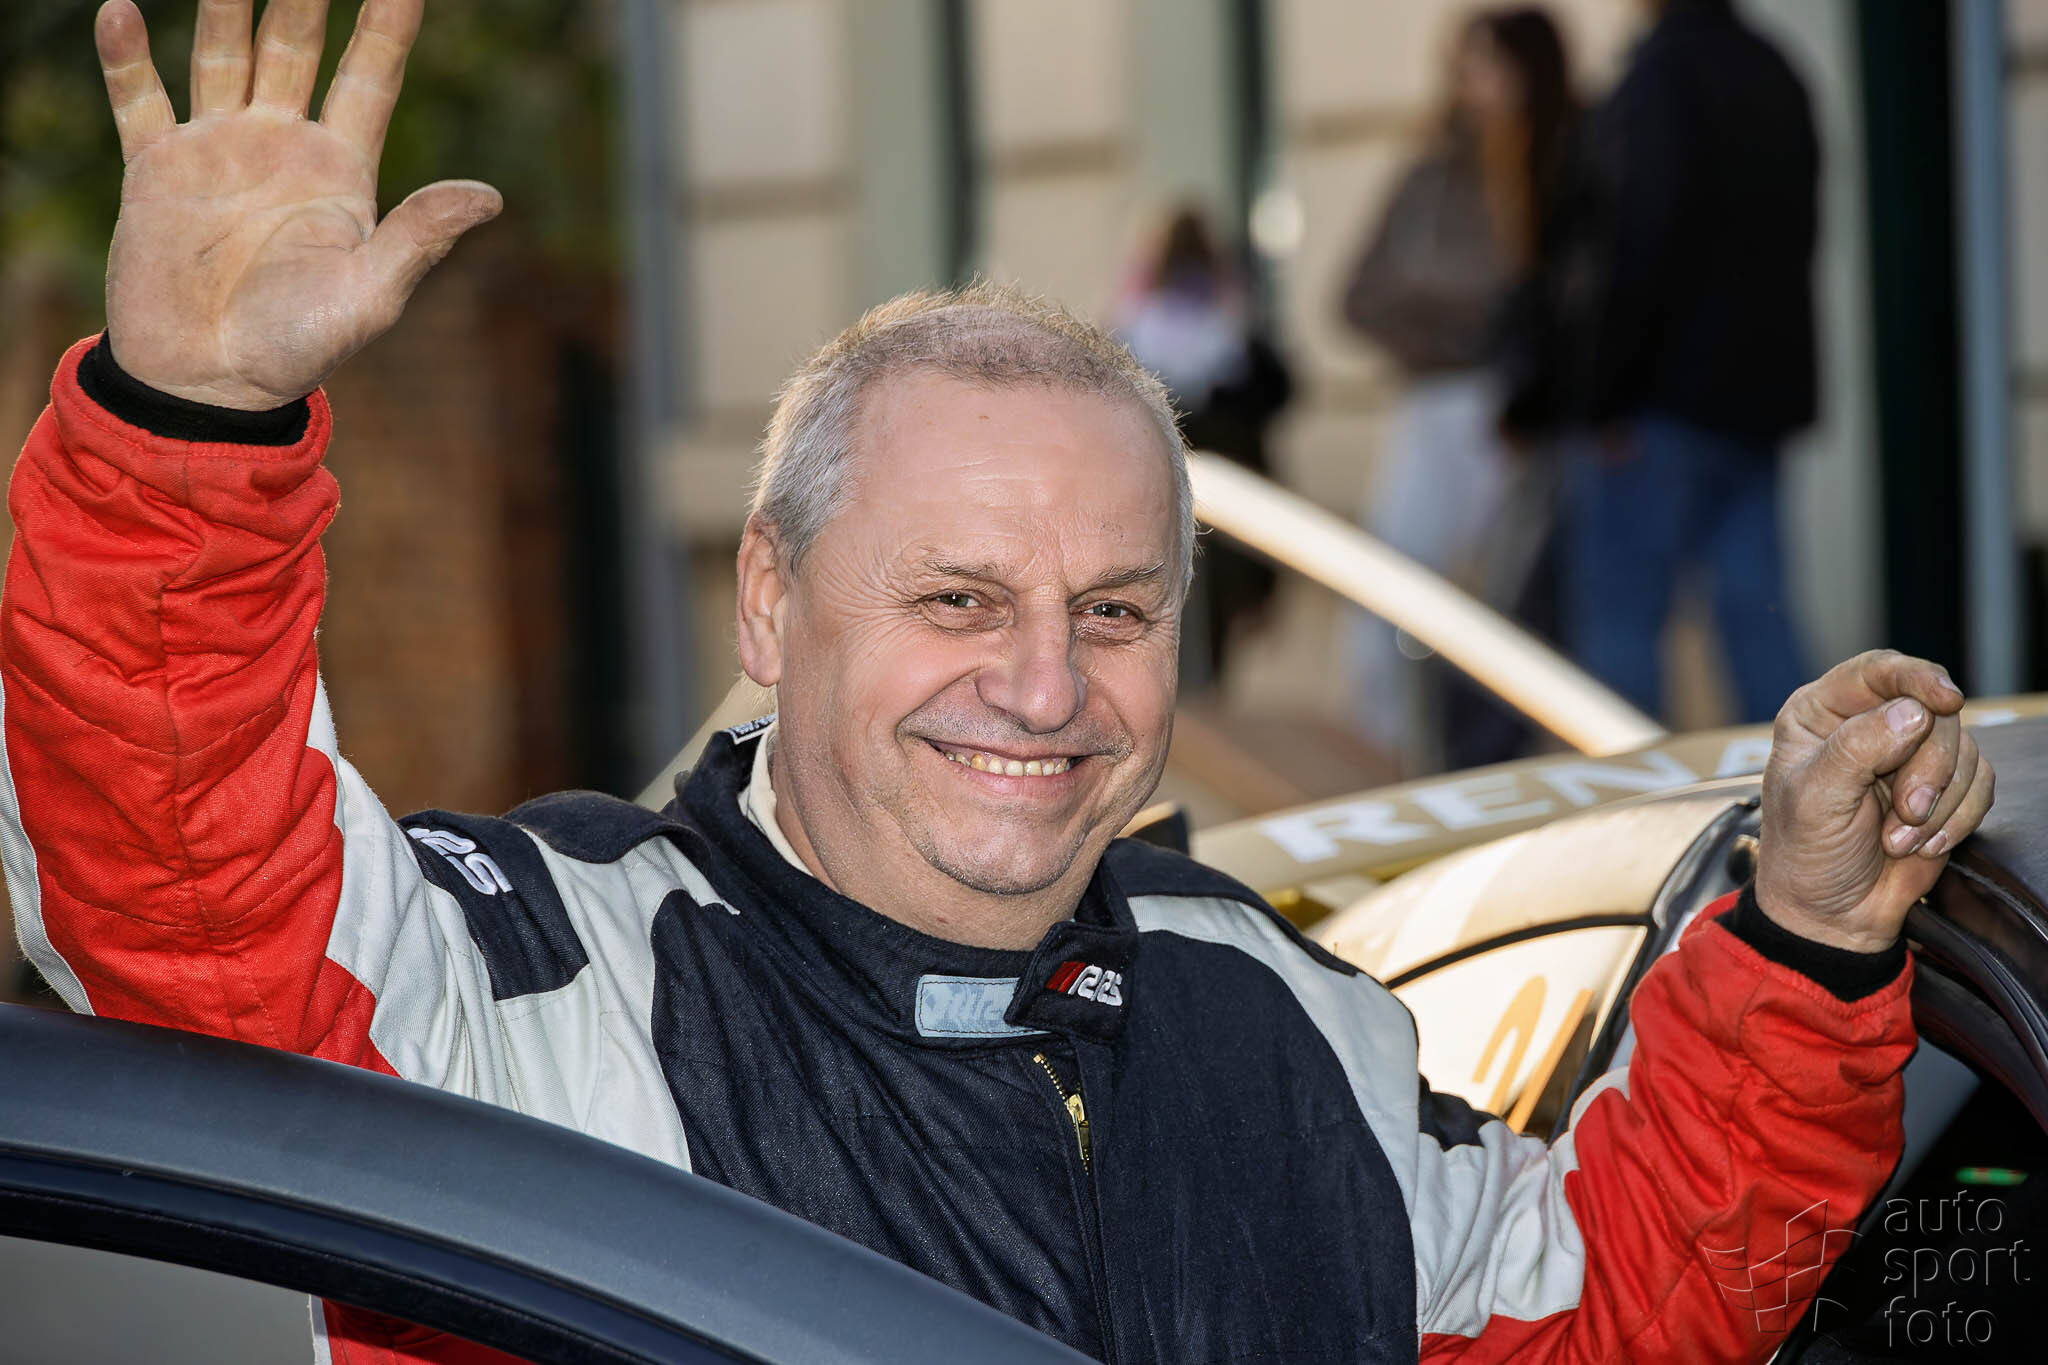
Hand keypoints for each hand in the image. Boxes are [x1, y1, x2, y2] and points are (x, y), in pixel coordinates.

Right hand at [97, 0, 499, 409]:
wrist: (208, 385)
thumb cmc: (299, 348)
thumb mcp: (371, 296)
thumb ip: (420, 238)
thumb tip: (489, 196)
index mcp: (341, 169)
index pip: (371, 76)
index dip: (389, 23)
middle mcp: (281, 144)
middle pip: (296, 44)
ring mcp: (217, 148)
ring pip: (223, 51)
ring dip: (225, 3)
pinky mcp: (155, 168)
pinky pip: (138, 97)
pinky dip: (126, 55)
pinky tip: (119, 7)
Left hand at [1756, 651, 1994, 953]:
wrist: (1832, 915)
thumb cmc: (1806, 856)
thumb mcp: (1815, 800)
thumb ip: (1858, 749)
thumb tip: (1913, 712)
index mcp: (1820, 714)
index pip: (1876, 671)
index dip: (1916, 678)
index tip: (1946, 701)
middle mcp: (1865, 726)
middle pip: (1933, 712)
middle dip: (1929, 770)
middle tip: (1906, 813)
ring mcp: (1905, 756)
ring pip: (1962, 749)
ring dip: (1941, 803)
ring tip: (1900, 838)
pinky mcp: (1940, 788)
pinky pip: (1980, 783)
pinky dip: (1959, 818)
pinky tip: (1923, 844)